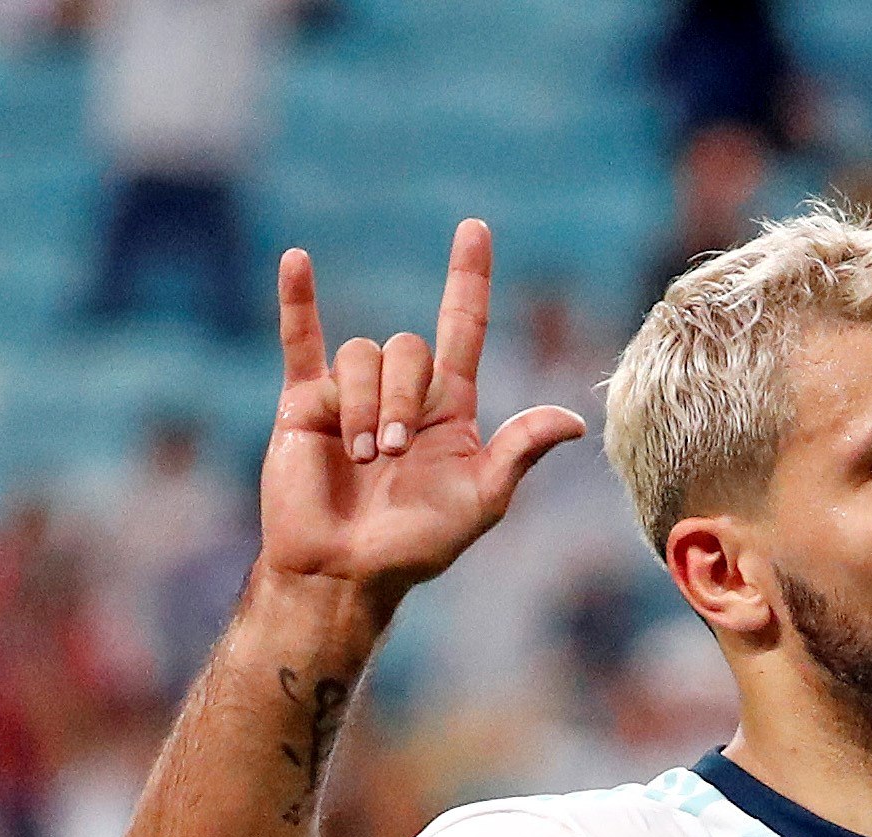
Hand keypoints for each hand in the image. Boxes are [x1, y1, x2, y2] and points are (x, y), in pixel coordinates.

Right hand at [257, 220, 587, 608]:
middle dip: (400, 398)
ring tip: (357, 458)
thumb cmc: (417, 546)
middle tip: (389, 454)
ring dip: (361, 404)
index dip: (469, 280)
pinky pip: (298, 343)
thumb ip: (519, 454)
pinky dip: (297, 302)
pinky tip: (297, 261)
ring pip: (360, 354)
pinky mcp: (303, 405)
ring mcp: (351, 396)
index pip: (465, 328)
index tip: (475, 229)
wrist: (345, 571)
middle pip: (408, 348)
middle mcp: (402, 395)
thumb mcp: (480, 501)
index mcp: (450, 410)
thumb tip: (574, 420)